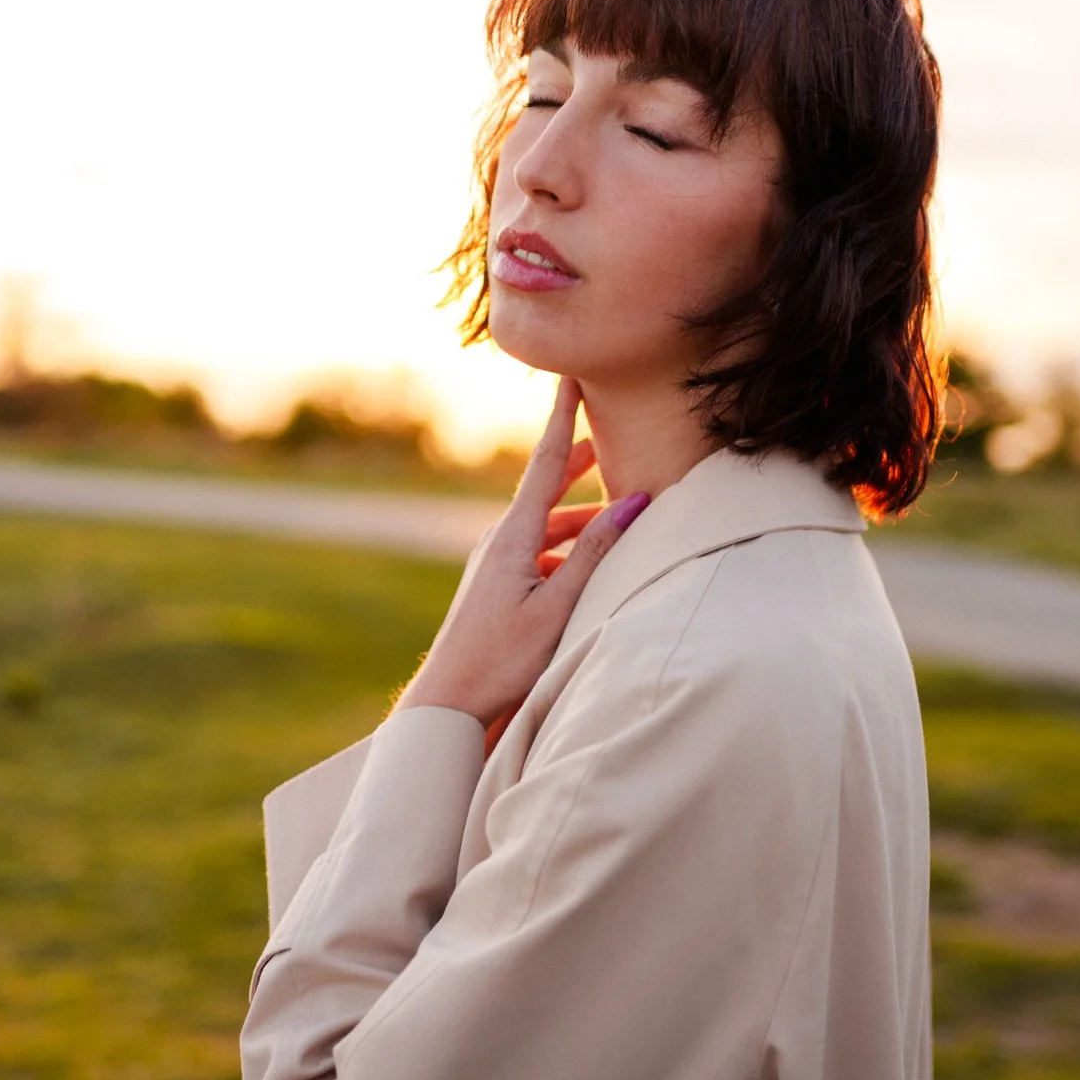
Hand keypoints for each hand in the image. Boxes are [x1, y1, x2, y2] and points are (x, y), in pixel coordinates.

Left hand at [393, 377, 649, 736]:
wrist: (447, 703)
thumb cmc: (502, 660)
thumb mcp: (557, 606)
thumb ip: (594, 554)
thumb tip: (632, 504)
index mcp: (513, 535)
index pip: (547, 462)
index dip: (564, 418)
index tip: (573, 377)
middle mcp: (501, 539)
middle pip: (547, 487)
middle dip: (580, 461)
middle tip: (609, 434)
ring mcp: (496, 562)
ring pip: (547, 524)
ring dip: (582, 515)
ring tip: (618, 512)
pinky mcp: (497, 585)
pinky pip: (539, 551)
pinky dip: (568, 547)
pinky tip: (588, 565)